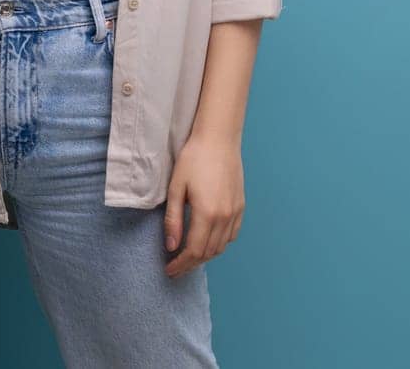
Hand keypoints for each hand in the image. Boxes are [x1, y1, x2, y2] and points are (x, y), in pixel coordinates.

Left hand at [162, 133, 244, 278]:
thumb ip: (173, 220)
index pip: (194, 251)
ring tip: (188, 257)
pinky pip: (232, 234)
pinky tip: (208, 242)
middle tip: (175, 267)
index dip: (181, 264)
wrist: (218, 139)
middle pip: (208, 252)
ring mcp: (235, 212)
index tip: (169, 270)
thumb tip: (171, 246)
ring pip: (221, 246)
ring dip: (205, 256)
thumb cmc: (194, 159)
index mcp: (207, 213)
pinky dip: (219, 244)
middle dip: (191, 264)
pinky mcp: (241, 206)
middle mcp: (224, 216)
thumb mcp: (176, 188)